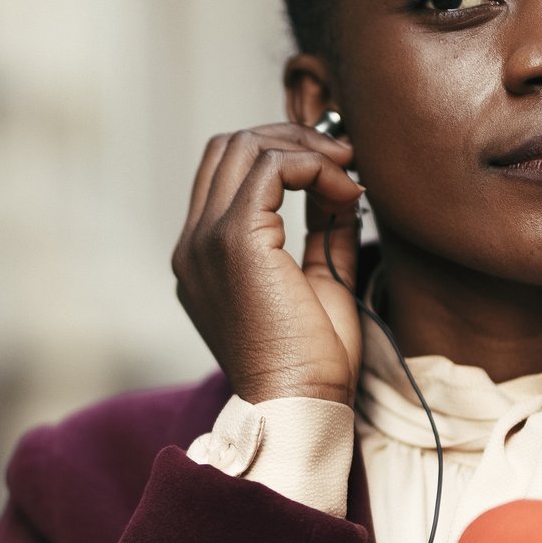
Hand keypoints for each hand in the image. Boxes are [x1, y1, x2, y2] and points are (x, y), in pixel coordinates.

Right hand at [171, 123, 366, 404]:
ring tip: (347, 169)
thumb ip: (320, 230)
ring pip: (244, 146)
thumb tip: (340, 184)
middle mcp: (193, 245)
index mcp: (203, 258)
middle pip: (229, 147)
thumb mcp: (317, 280)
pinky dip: (313, 164)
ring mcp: (206, 241)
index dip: (281, 155)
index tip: (334, 170)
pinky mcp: (234, 241)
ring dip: (304, 146)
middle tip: (343, 158)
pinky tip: (346, 188)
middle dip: (291, 139)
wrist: (300, 403)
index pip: (226, 173)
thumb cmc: (313, 362)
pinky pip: (271, 168)